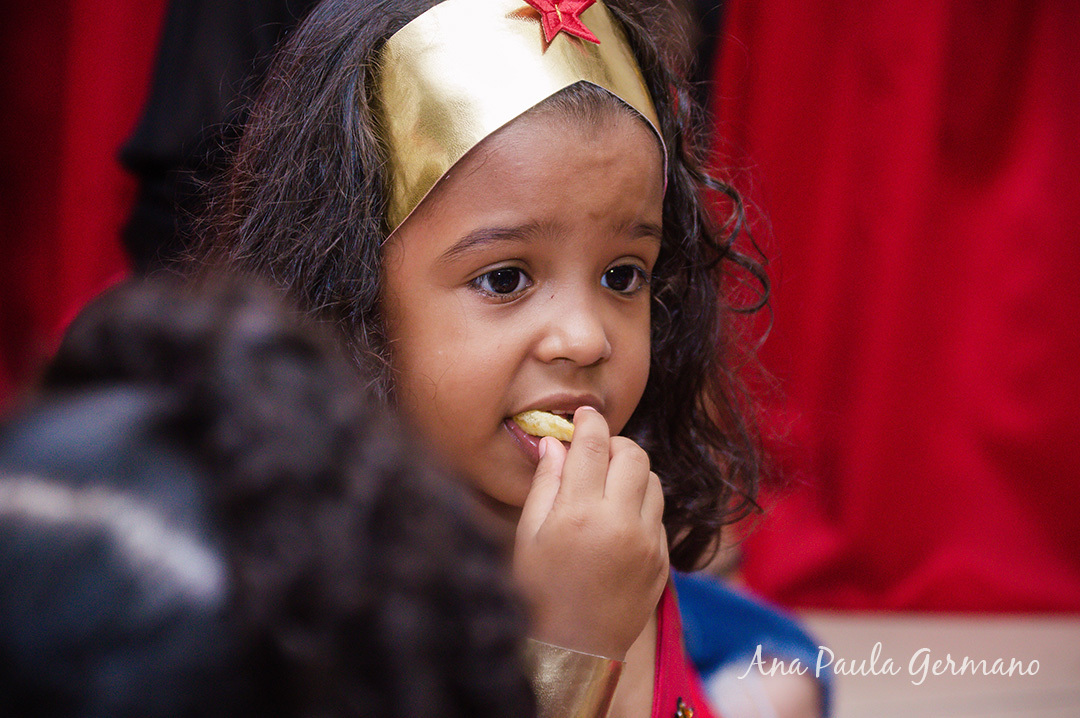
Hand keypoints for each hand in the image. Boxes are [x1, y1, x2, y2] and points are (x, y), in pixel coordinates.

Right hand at [514, 406, 668, 659]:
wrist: (574, 649)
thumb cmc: (539, 591)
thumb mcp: (528, 535)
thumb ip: (546, 483)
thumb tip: (555, 443)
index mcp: (579, 515)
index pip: (593, 446)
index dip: (589, 423)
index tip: (583, 416)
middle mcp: (619, 524)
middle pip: (634, 455)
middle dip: (615, 444)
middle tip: (595, 451)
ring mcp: (647, 542)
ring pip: (653, 480)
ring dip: (632, 472)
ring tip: (607, 485)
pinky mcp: (661, 559)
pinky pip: (659, 513)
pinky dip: (641, 503)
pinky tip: (617, 517)